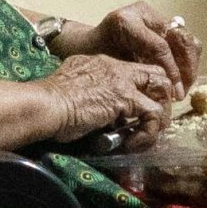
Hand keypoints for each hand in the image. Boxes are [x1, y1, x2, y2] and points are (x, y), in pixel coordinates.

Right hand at [42, 53, 175, 146]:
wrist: (45, 104)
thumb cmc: (49, 101)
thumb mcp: (70, 86)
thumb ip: (85, 90)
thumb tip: (93, 108)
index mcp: (101, 62)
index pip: (135, 71)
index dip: (144, 90)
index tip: (138, 111)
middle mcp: (116, 67)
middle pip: (156, 74)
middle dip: (161, 98)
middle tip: (152, 121)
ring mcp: (122, 81)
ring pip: (161, 92)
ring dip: (158, 118)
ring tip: (144, 137)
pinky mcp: (125, 98)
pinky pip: (152, 114)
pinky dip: (148, 133)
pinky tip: (132, 144)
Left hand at [76, 0, 201, 88]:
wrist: (89, 45)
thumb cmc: (94, 59)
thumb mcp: (110, 69)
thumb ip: (136, 75)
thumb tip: (165, 90)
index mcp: (127, 21)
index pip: (160, 47)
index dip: (171, 72)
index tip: (175, 93)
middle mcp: (144, 13)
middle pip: (180, 38)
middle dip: (186, 68)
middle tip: (182, 91)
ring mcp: (155, 16)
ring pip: (187, 39)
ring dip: (190, 65)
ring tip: (184, 87)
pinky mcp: (163, 23)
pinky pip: (184, 42)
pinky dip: (187, 62)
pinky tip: (181, 80)